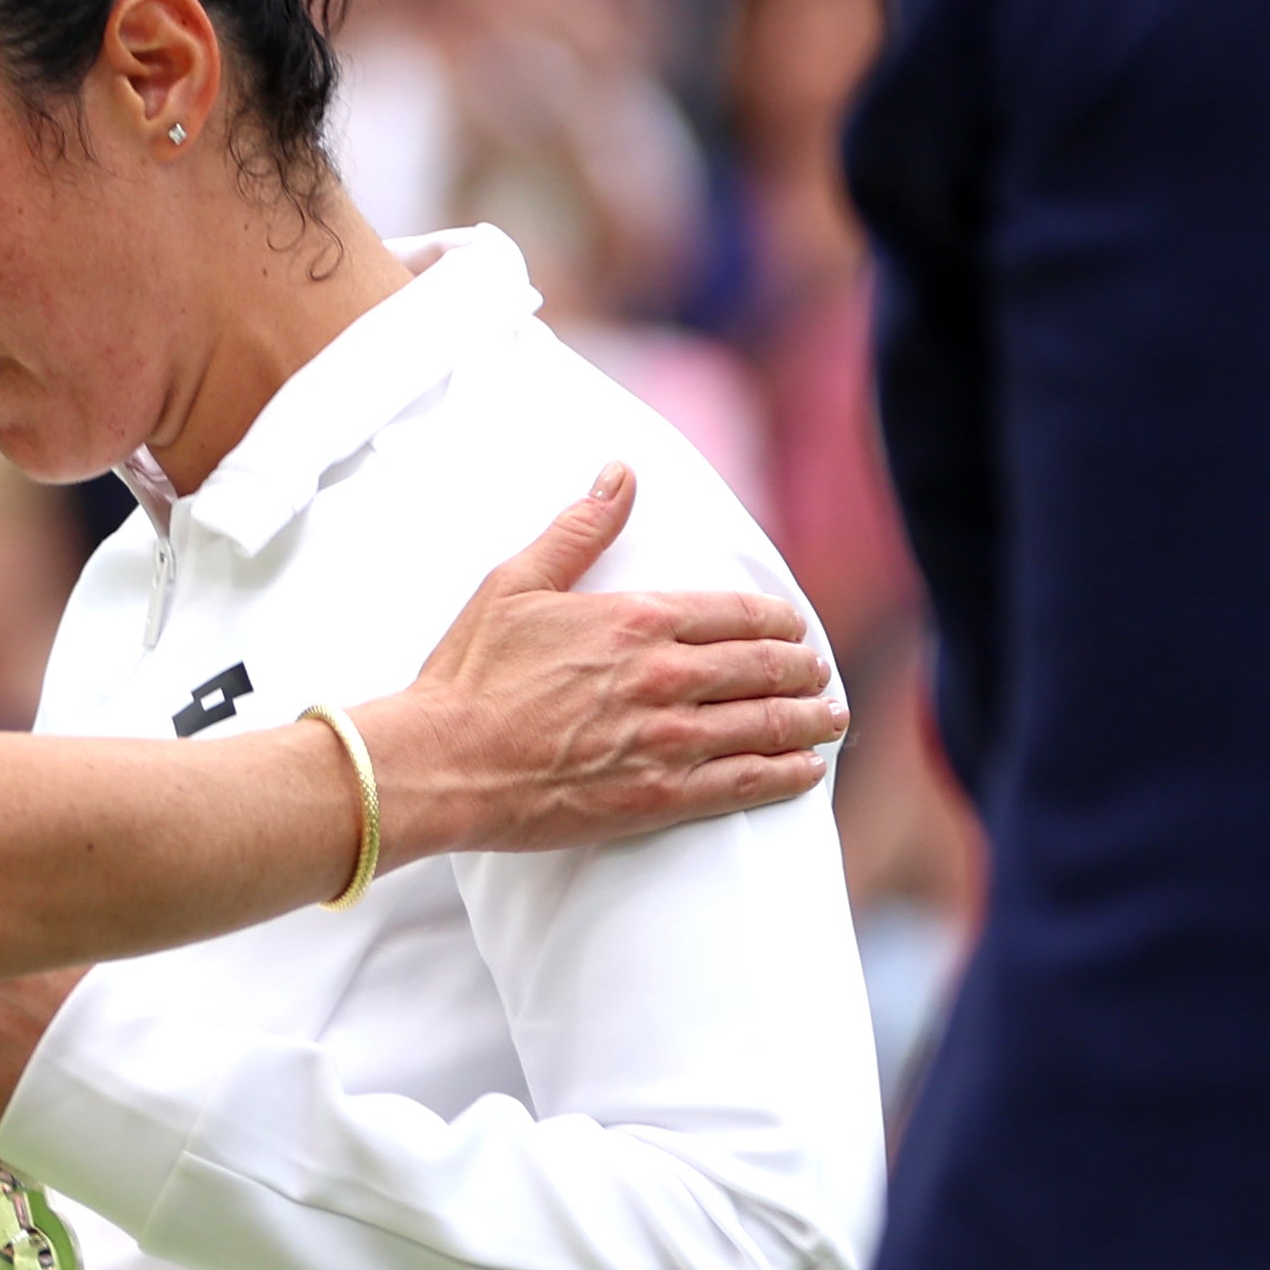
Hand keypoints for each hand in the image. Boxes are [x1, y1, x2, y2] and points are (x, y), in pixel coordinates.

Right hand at [373, 465, 846, 855]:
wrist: (442, 762)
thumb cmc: (469, 674)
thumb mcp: (516, 583)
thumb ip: (579, 529)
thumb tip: (620, 473)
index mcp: (635, 621)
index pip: (735, 613)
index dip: (776, 621)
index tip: (793, 627)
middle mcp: (663, 678)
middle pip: (761, 669)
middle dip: (801, 670)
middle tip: (819, 674)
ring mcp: (666, 741)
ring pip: (764, 725)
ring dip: (806, 720)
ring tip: (828, 718)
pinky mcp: (657, 796)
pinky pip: (742, 784)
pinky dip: (783, 775)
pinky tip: (805, 772)